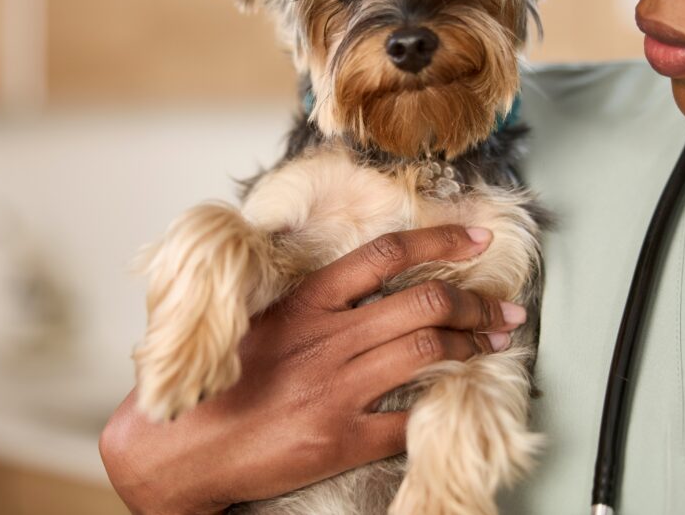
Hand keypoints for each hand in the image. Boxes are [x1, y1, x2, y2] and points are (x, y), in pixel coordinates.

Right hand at [99, 225, 526, 514]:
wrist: (181, 448)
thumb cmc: (218, 381)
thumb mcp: (260, 321)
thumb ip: (310, 299)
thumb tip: (362, 277)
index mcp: (306, 302)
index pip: (385, 254)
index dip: (441, 240)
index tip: (478, 237)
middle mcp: (326, 338)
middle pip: (423, 302)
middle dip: (476, 301)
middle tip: (504, 310)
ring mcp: (335, 389)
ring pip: (427, 351)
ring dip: (471, 345)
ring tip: (493, 345)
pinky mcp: (339, 439)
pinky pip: (408, 419)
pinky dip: (439, 407)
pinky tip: (456, 400)